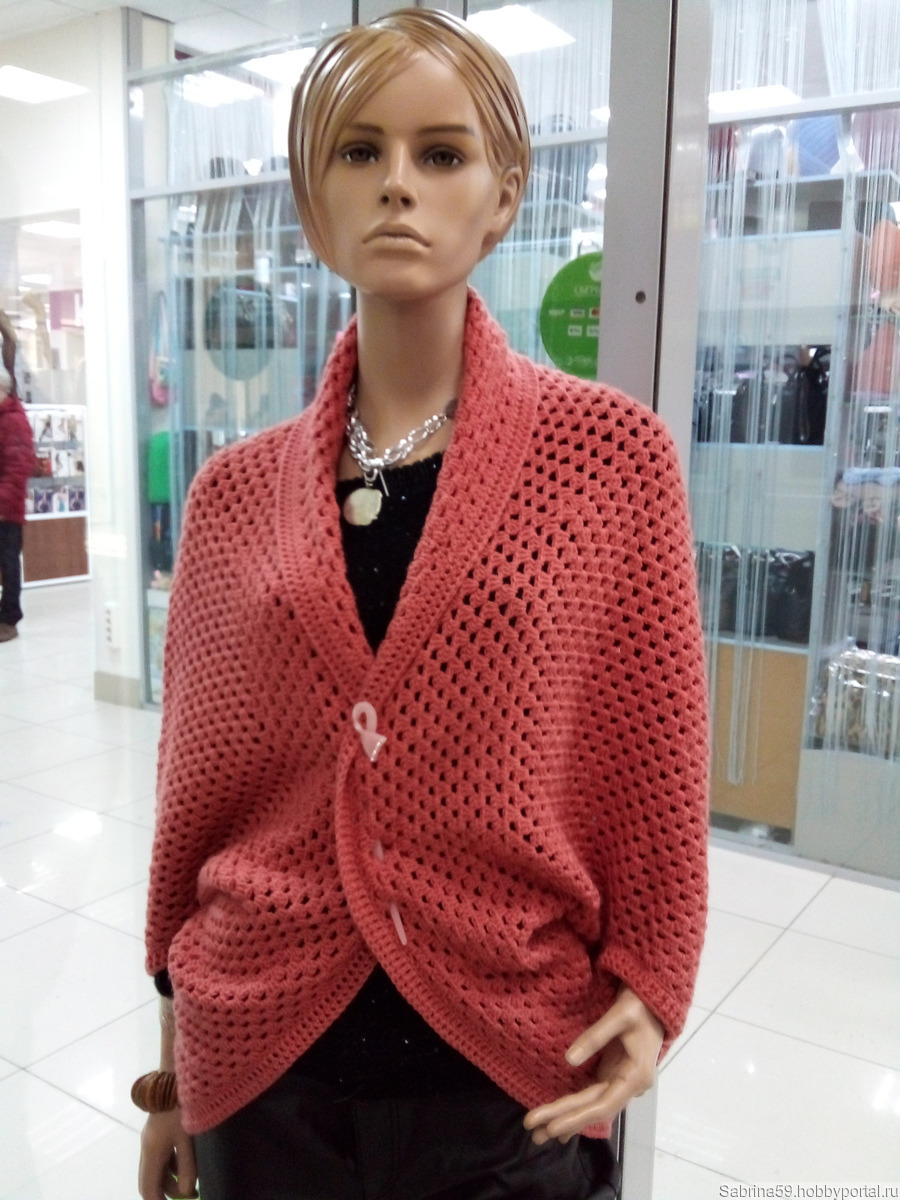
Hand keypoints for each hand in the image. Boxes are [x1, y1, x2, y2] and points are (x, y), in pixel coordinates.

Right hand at [138, 1108, 197, 1199]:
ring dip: (172, 1179)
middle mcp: (147, 1148)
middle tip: (187, 1196)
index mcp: (151, 1152)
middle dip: (165, 1193)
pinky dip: (173, 1166)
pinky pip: (163, 1157)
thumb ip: (187, 1167)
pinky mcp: (159, 1132)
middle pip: (150, 1181)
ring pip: (158, 1169)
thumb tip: (186, 1192)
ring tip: (193, 1184)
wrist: (174, 1077)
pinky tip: (189, 1165)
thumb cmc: (181, 1108)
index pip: (148, 1189)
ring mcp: (152, 1139)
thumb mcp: (187, 1139)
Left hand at [523, 987, 663, 1143]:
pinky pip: (593, 1096)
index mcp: (636, 1076)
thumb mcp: (619, 1015)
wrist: (655, 1002)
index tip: (552, 1126)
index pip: (603, 1105)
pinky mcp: (614, 1075)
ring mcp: (622, 1082)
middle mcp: (630, 1086)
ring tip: (539, 1133)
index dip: (578, 1117)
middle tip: (535, 1134)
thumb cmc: (640, 1005)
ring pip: (592, 1105)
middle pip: (594, 1109)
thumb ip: (595, 1037)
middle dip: (564, 1121)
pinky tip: (560, 1122)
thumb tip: (569, 1059)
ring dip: (567, 1118)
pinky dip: (576, 1108)